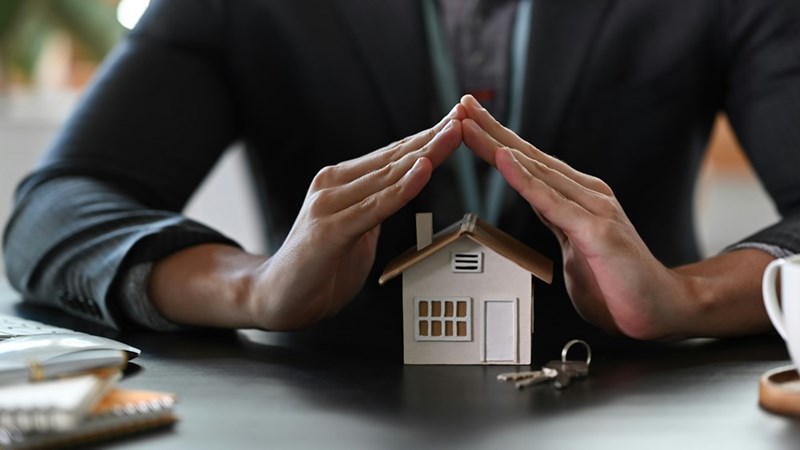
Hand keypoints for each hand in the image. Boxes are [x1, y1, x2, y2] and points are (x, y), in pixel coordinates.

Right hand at [252, 106, 464, 328]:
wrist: (276, 297)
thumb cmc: (319, 266)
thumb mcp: (356, 230)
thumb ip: (374, 207)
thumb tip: (403, 189)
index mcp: (341, 182)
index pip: (392, 155)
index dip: (427, 137)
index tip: (457, 120)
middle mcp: (333, 185)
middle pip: (394, 157)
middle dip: (434, 136)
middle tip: (465, 114)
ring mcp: (329, 205)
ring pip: (388, 176)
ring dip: (426, 152)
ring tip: (454, 132)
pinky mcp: (329, 230)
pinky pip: (375, 207)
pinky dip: (403, 189)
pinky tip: (423, 171)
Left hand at [460, 95, 695, 339]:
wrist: (664, 308)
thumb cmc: (620, 284)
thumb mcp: (575, 247)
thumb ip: (557, 223)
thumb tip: (540, 209)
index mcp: (576, 199)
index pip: (529, 164)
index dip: (497, 141)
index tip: (470, 122)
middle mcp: (584, 195)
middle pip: (528, 157)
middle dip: (492, 130)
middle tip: (463, 104)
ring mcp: (592, 209)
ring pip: (535, 171)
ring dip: (498, 145)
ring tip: (470, 124)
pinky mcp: (596, 231)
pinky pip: (551, 202)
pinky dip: (524, 179)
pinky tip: (503, 159)